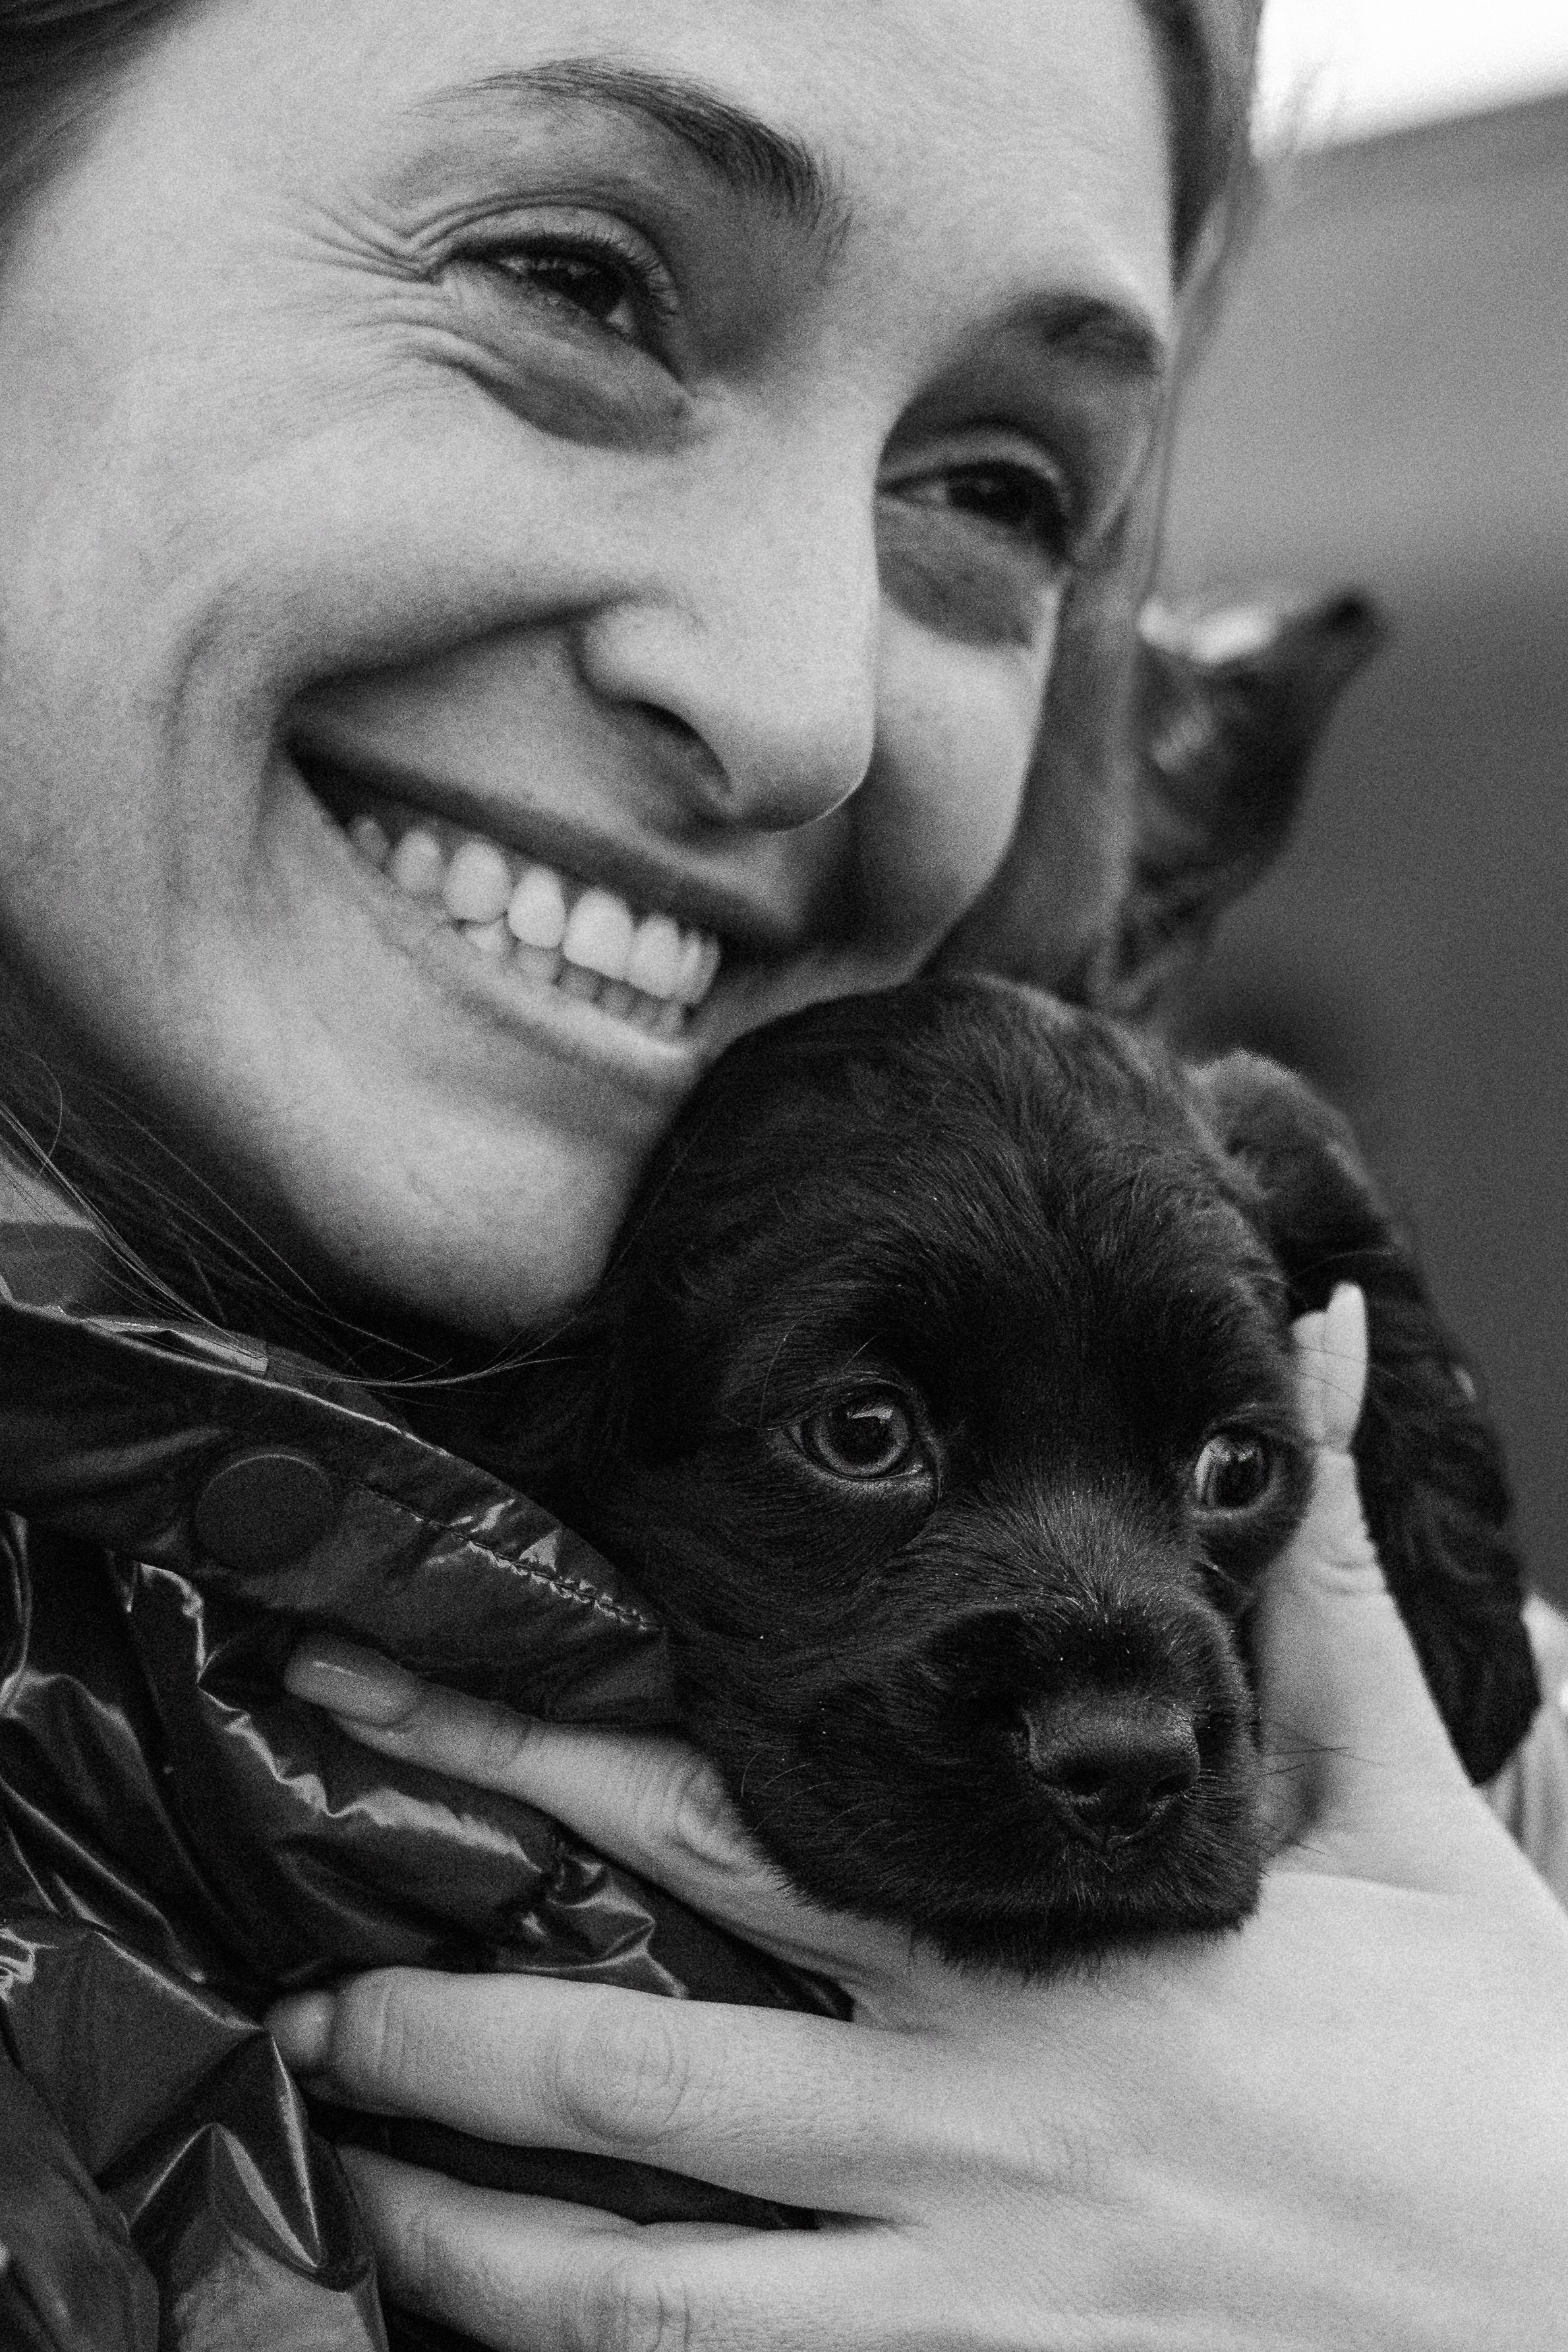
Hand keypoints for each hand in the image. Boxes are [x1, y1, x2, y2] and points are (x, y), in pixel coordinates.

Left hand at [270, 1289, 1567, 2349]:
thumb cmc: (1495, 2066)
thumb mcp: (1404, 1809)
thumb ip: (1316, 1588)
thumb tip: (1312, 1344)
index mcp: (1031, 1949)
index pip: (720, 1835)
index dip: (528, 1765)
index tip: (386, 1707)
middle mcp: (971, 2131)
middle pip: (628, 2069)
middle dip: (434, 2027)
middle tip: (295, 1995)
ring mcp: (966, 2310)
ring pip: (642, 2296)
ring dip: (468, 2239)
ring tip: (352, 2181)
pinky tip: (502, 2348)